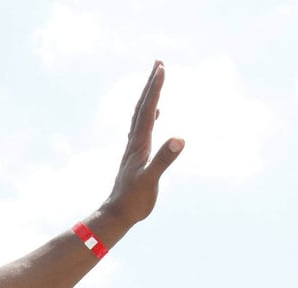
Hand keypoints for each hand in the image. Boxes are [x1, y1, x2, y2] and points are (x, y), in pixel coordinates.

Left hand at [100, 60, 183, 227]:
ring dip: (149, 96)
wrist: (117, 214)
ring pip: (142, 115)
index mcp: (139, 143)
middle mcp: (135, 141)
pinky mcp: (138, 156)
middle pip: (142, 106)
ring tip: (156, 79)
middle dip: (151, 84)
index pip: (147, 110)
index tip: (161, 68)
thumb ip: (164, 159)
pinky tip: (156, 112)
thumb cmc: (133, 200)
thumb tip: (179, 139)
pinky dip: (150, 115)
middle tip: (159, 63)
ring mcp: (135, 148)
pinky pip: (144, 128)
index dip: (154, 88)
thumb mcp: (150, 180)